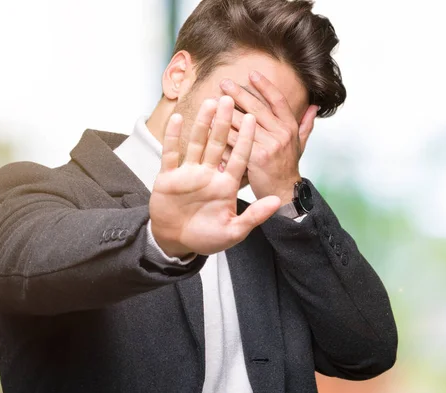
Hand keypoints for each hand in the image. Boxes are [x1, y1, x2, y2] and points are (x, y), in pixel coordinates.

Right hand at [149, 96, 281, 257]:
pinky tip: (176, 119)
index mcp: (226, 185)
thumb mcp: (233, 231)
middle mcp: (209, 174)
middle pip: (218, 143)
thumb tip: (277, 202)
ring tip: (209, 102)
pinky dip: (173, 137)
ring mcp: (189, 173)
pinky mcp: (169, 176)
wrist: (177, 242)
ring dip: (202, 123)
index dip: (246, 138)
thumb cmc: (206, 237)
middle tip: (230, 98)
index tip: (253, 117)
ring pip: (197, 143)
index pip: (239, 156)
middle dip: (225, 121)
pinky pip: (171, 153)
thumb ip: (254, 216)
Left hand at [220, 71, 318, 204]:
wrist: (284, 192)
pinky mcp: (256, 158)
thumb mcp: (300, 144)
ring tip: (212, 101)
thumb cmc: (288, 167)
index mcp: (290, 127)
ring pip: (244, 123)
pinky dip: (222, 133)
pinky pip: (236, 142)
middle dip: (238, 94)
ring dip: (226, 111)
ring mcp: (269, 145)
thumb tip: (314, 106)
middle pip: (257, 108)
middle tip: (223, 83)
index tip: (251, 74)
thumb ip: (305, 124)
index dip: (265, 86)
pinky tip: (210, 125)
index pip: (278, 100)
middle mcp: (281, 134)